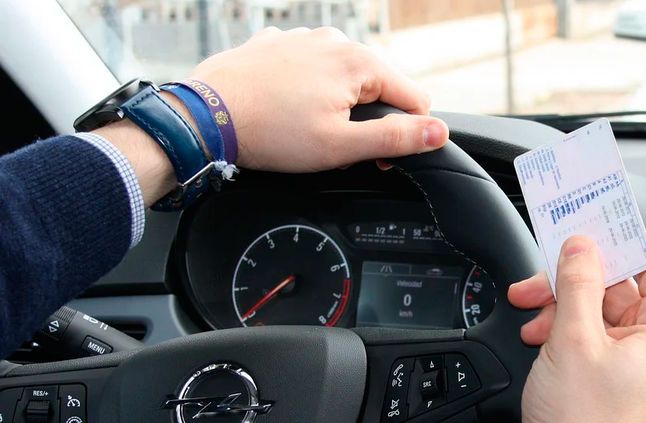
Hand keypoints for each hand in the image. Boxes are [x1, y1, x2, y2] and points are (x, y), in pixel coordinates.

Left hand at [191, 26, 447, 171]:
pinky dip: (307, 89)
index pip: (414, 98)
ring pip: (343, 76)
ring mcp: (303, 38)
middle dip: (368, 118)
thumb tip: (438, 132)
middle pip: (378, 85)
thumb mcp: (341, 146)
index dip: (404, 134)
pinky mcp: (277, 45)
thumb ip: (396, 139)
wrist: (204, 117)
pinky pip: (309, 68)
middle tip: (337, 147)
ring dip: (338, 103)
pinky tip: (286, 109)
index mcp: (359, 62)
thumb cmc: (270, 133)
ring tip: (306, 129)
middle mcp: (335, 41)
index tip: (375, 157)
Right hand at [507, 235, 645, 422]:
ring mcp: (633, 365)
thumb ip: (579, 282)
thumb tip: (582, 244)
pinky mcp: (611, 380)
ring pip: (599, 310)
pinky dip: (564, 330)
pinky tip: (537, 336)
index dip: (623, 237)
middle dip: (576, 278)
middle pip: (620, 285)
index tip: (590, 224)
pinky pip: (592, 337)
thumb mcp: (573, 339)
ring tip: (531, 314)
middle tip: (540, 278)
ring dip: (563, 305)